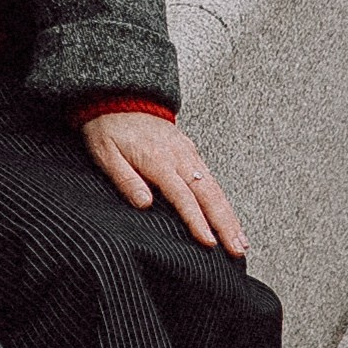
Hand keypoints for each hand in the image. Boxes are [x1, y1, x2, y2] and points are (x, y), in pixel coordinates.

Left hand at [78, 111, 247, 258]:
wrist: (118, 98)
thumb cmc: (108, 129)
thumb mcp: (106, 154)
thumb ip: (126, 179)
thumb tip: (144, 204)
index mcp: (158, 159)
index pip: (182, 196)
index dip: (197, 221)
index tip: (209, 242)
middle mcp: (179, 156)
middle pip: (208, 194)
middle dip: (225, 224)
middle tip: (238, 250)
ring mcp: (187, 152)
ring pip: (214, 188)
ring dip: (230, 216)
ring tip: (241, 241)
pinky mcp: (189, 151)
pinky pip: (211, 179)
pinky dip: (223, 201)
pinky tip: (229, 218)